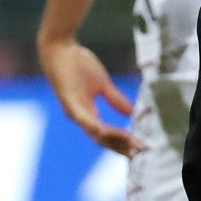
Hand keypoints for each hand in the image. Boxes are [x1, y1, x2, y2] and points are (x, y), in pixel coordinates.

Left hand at [41, 39, 136, 154]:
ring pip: (95, 132)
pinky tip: (102, 130)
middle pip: (103, 140)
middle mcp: (80, 117)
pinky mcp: (68, 100)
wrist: (60, 48)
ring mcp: (74, 110)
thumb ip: (116, 100)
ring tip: (130, 143)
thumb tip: (132, 112)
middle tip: (140, 152)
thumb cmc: (78, 65)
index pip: (107, 135)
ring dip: (113, 139)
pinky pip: (82, 117)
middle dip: (122, 147)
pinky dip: (92, 125)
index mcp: (87, 114)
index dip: (123, 142)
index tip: (141, 146)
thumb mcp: (103, 85)